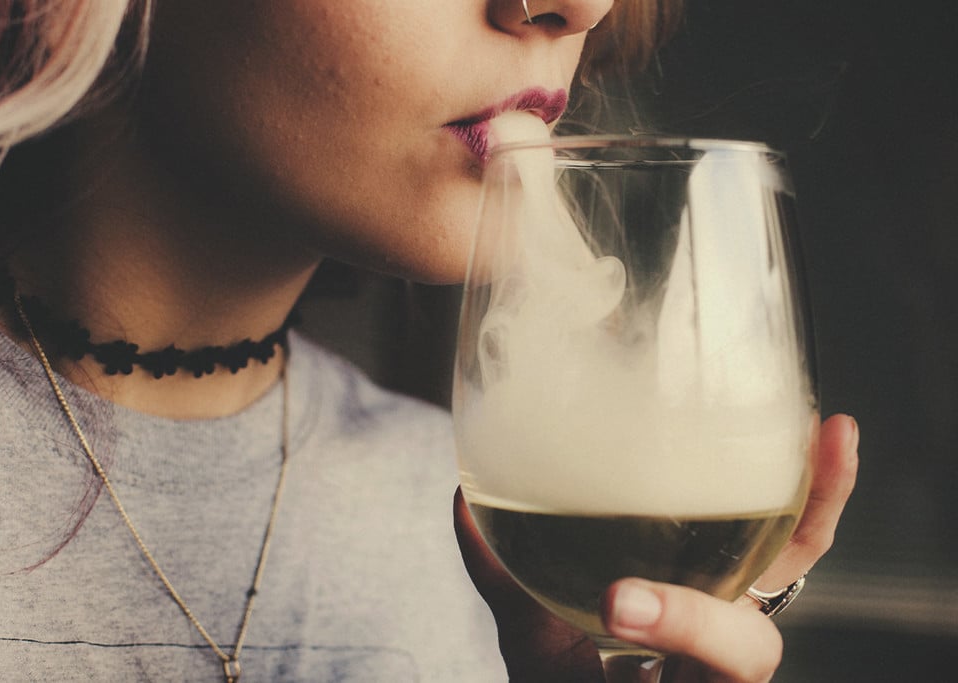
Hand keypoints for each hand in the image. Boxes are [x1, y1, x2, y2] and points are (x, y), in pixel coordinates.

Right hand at [454, 414, 858, 681]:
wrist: (600, 680)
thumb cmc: (575, 677)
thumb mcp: (539, 657)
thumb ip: (510, 587)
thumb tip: (465, 503)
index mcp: (701, 674)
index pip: (726, 653)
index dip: (683, 622)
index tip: (616, 602)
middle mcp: (734, 634)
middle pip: (783, 587)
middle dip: (777, 537)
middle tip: (716, 494)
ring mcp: (742, 590)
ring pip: (798, 546)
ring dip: (818, 490)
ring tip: (827, 431)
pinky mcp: (736, 554)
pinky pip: (787, 524)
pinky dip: (810, 482)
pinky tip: (817, 430)